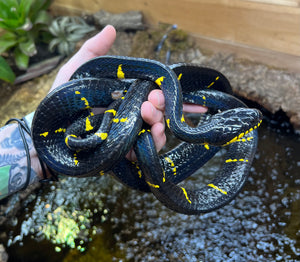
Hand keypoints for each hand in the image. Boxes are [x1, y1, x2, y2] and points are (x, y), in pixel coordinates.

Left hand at [50, 25, 206, 160]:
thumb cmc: (61, 101)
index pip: (155, 97)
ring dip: (160, 122)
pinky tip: (151, 132)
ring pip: (157, 132)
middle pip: (159, 114)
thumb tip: (111, 28)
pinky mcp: (124, 153)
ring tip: (149, 113)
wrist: (47, 131)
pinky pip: (146, 150)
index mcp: (125, 99)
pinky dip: (154, 142)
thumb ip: (93, 50)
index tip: (179, 93)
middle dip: (162, 106)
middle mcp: (131, 118)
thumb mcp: (75, 71)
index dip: (171, 96)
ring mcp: (129, 136)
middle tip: (153, 100)